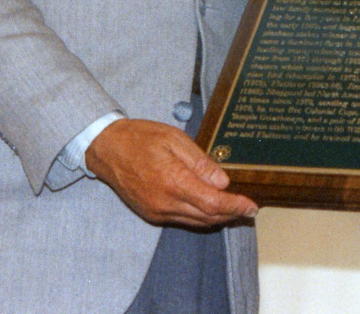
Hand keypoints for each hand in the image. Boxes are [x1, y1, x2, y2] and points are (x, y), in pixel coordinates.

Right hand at [83, 119, 256, 227]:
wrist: (107, 149)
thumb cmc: (141, 138)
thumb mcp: (174, 139)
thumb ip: (200, 162)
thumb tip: (223, 182)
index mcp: (173, 181)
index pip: (213, 203)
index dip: (235, 206)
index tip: (252, 206)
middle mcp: (165, 202)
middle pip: (208, 216)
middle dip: (231, 214)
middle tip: (249, 209)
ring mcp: (157, 211)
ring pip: (196, 222)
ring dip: (218, 218)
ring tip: (235, 209)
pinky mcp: (151, 214)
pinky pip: (182, 220)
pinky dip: (200, 216)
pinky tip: (210, 207)